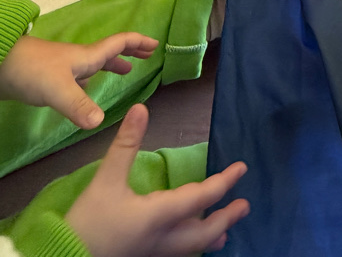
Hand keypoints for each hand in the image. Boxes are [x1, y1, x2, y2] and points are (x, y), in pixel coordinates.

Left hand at [0, 32, 157, 128]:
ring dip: (111, 66)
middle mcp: (78, 60)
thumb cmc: (32, 71)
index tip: (155, 45)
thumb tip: (101, 123)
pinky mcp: (51, 78)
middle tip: (146, 56)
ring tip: (124, 72)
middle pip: (109, 52)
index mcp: (87, 57)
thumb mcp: (58, 89)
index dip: (138, 43)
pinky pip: (79, 77)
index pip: (119, 44)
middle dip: (129, 53)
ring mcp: (64, 68)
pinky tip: (86, 91)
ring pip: (94, 65)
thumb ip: (80, 105)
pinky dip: (90, 81)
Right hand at [66, 104, 249, 256]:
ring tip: (226, 231)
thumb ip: (126, 144)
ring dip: (213, 236)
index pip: (202, 198)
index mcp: (160, 215)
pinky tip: (191, 244)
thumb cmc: (88, 222)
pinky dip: (193, 248)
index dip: (225, 182)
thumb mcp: (106, 179)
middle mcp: (165, 239)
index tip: (242, 169)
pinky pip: (179, 256)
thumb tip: (140, 108)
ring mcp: (156, 255)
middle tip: (245, 205)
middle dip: (227, 217)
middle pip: (205, 232)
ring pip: (194, 249)